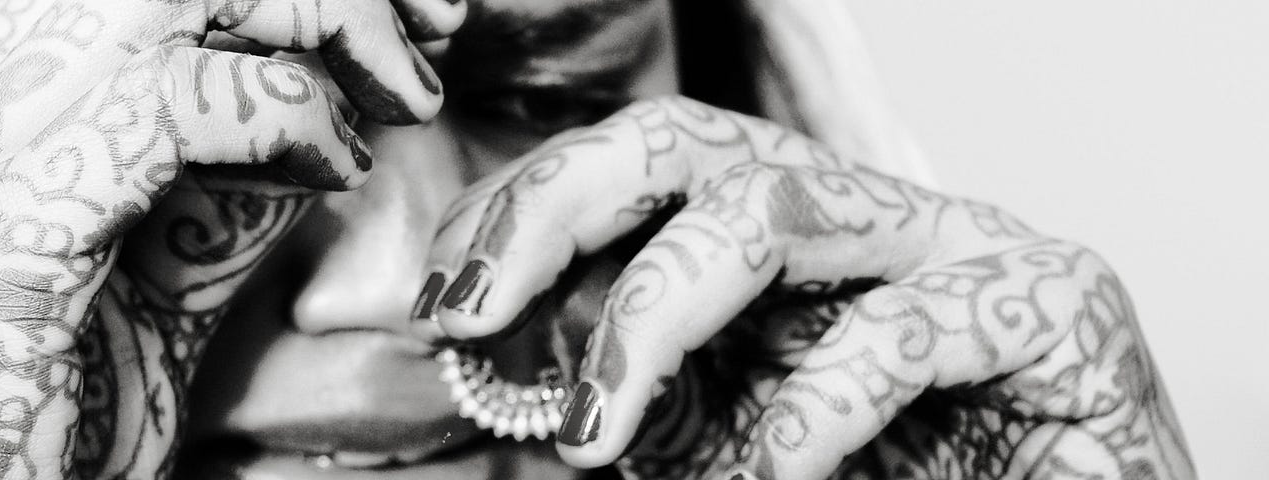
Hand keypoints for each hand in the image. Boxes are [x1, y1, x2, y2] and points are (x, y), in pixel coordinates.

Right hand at [0, 0, 458, 477]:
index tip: (417, 19)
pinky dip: (291, 121)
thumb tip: (340, 110)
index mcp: (12, 74)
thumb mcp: (166, 269)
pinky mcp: (14, 204)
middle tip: (440, 31)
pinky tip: (337, 169)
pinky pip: (182, 99)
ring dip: (328, 25)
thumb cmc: (51, 398)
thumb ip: (231, 180)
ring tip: (405, 100)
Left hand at [421, 96, 1195, 478]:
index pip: (638, 164)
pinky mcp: (1058, 306)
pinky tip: (768, 474)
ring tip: (594, 433)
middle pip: (688, 143)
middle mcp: (866, 213)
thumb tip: (496, 367)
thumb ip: (637, 393)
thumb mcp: (726, 436)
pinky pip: (909, 332)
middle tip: (470, 313)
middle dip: (556, 210)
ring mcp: (963, 244)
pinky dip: (812, 414)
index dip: (528, 211)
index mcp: (790, 233)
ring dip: (653, 318)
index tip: (444, 299)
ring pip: (776, 207)